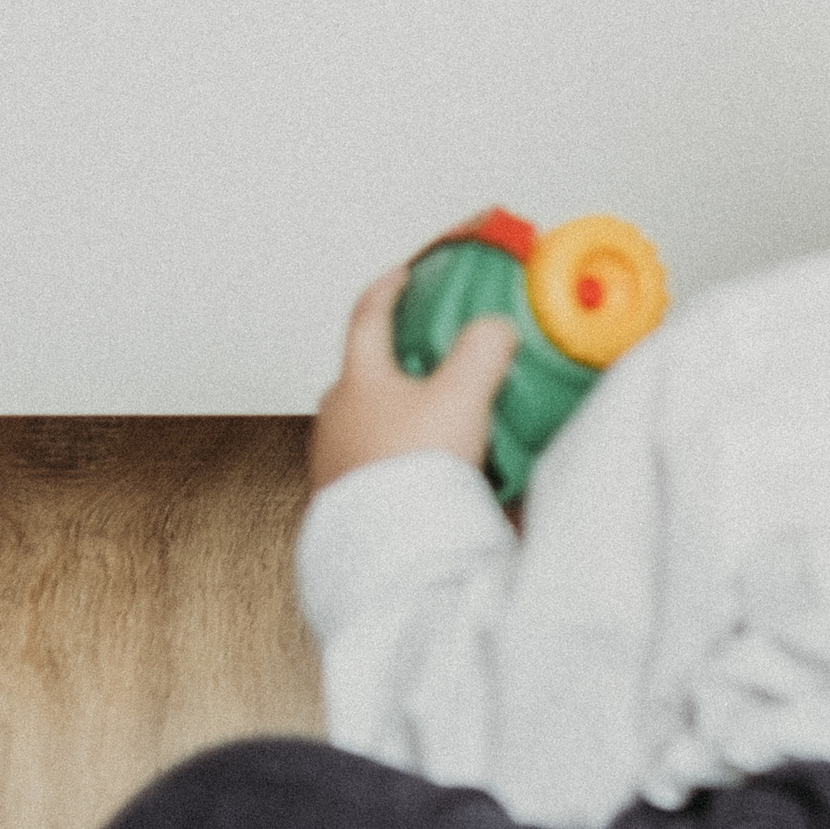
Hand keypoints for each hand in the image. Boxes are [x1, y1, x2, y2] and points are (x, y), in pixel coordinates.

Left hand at [308, 267, 517, 494]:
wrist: (392, 553)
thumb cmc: (416, 469)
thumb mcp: (462, 395)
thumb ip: (483, 349)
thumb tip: (494, 326)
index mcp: (358, 381)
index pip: (367, 317)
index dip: (387, 289)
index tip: (401, 275)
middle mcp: (336, 418)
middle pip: (366, 373)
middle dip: (398, 362)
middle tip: (431, 358)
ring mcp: (335, 461)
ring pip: (369, 421)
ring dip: (400, 415)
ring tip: (440, 424)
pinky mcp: (345, 500)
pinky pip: (373, 463)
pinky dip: (399, 456)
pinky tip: (429, 470)